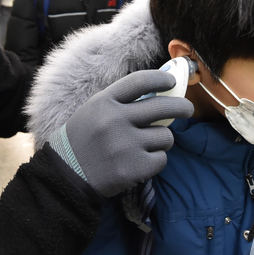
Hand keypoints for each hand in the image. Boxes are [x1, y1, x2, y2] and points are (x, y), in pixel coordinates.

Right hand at [48, 70, 193, 197]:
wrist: (67, 174)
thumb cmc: (84, 139)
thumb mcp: (94, 110)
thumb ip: (121, 101)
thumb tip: (159, 92)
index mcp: (104, 102)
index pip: (140, 81)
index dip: (161, 80)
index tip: (171, 82)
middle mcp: (115, 120)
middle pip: (163, 107)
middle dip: (181, 107)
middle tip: (186, 109)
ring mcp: (125, 145)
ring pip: (166, 136)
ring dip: (161, 140)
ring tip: (144, 145)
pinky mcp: (134, 168)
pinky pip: (162, 158)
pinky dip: (155, 160)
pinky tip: (139, 161)